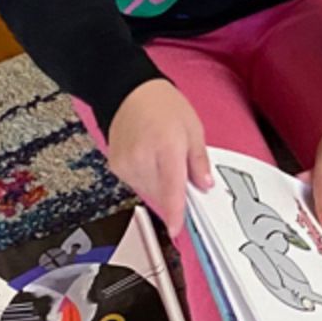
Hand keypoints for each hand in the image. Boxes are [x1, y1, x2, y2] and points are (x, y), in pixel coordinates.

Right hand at [107, 79, 212, 229]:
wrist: (127, 91)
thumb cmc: (162, 105)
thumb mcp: (193, 128)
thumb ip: (199, 160)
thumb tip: (204, 185)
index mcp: (166, 147)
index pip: (172, 190)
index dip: (175, 213)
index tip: (177, 229)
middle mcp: (142, 158)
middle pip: (162, 194)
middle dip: (175, 192)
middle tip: (180, 170)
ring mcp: (126, 164)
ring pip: (149, 192)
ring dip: (161, 186)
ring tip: (162, 158)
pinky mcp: (117, 167)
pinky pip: (136, 184)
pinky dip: (147, 179)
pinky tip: (149, 159)